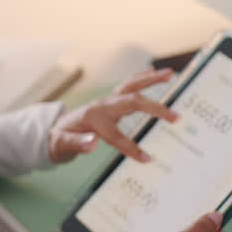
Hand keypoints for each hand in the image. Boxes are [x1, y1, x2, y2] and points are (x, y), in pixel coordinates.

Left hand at [47, 68, 179, 163]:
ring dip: (151, 80)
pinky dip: (143, 78)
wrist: (55, 129)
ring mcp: (108, 100)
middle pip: (131, 101)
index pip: (115, 134)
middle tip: (176, 116)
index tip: (147, 158)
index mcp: (93, 117)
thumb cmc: (60, 138)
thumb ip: (77, 143)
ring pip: (132, 86)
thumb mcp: (63, 145)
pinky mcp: (111, 100)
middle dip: (154, 108)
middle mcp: (103, 105)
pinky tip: (155, 73)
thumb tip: (92, 144)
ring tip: (170, 73)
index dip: (130, 147)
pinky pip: (130, 86)